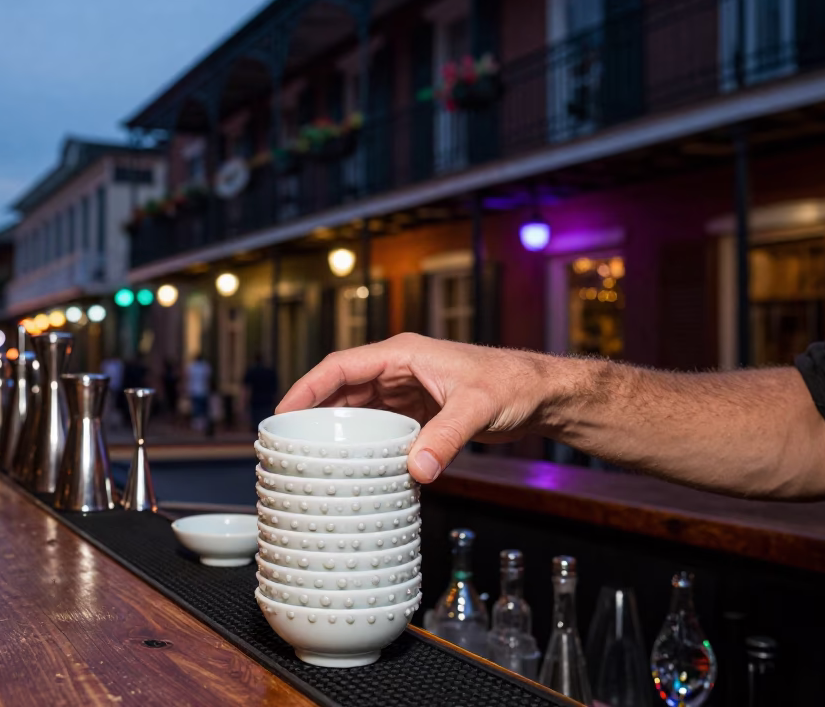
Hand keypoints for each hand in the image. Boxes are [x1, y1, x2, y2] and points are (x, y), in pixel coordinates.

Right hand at [276, 334, 561, 482]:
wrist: (541, 394)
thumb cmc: (513, 384)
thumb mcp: (476, 409)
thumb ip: (445, 438)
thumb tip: (416, 471)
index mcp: (402, 354)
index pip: (340, 367)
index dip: (307, 387)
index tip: (283, 412)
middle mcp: (399, 369)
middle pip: (342, 389)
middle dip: (313, 413)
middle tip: (288, 442)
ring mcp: (408, 390)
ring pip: (359, 408)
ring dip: (337, 429)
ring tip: (311, 455)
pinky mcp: (419, 410)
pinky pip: (381, 425)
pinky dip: (365, 442)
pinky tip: (354, 463)